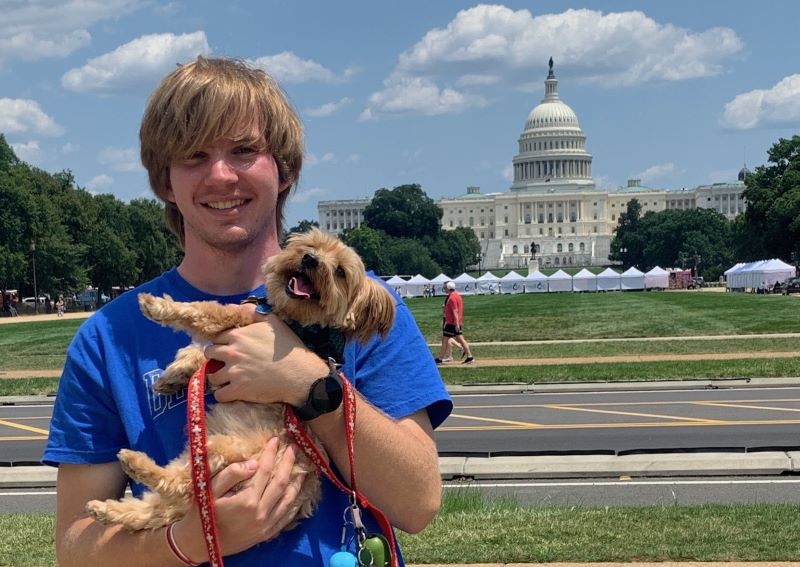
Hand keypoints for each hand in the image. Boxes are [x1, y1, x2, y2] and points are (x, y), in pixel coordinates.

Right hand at [171, 438, 304, 560]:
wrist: (198, 544)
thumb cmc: (202, 514)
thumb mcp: (209, 489)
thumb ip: (231, 474)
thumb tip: (254, 463)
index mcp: (247, 500)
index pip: (265, 470)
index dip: (271, 453)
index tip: (275, 439)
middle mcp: (260, 512)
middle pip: (281, 482)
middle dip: (288, 463)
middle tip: (293, 448)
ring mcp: (265, 525)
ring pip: (288, 499)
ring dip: (296, 482)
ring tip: (301, 468)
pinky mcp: (266, 534)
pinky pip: (286, 517)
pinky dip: (294, 503)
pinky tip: (297, 494)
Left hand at [203, 308, 328, 405]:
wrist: (300, 374)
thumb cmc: (288, 348)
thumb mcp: (273, 322)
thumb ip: (252, 312)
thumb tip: (234, 306)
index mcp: (238, 335)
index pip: (217, 337)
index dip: (222, 343)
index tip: (228, 348)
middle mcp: (232, 352)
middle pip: (209, 354)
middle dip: (216, 358)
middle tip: (227, 363)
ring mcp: (233, 372)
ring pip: (212, 375)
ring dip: (219, 377)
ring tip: (229, 379)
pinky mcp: (238, 390)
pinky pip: (219, 395)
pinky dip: (223, 394)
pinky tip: (231, 392)